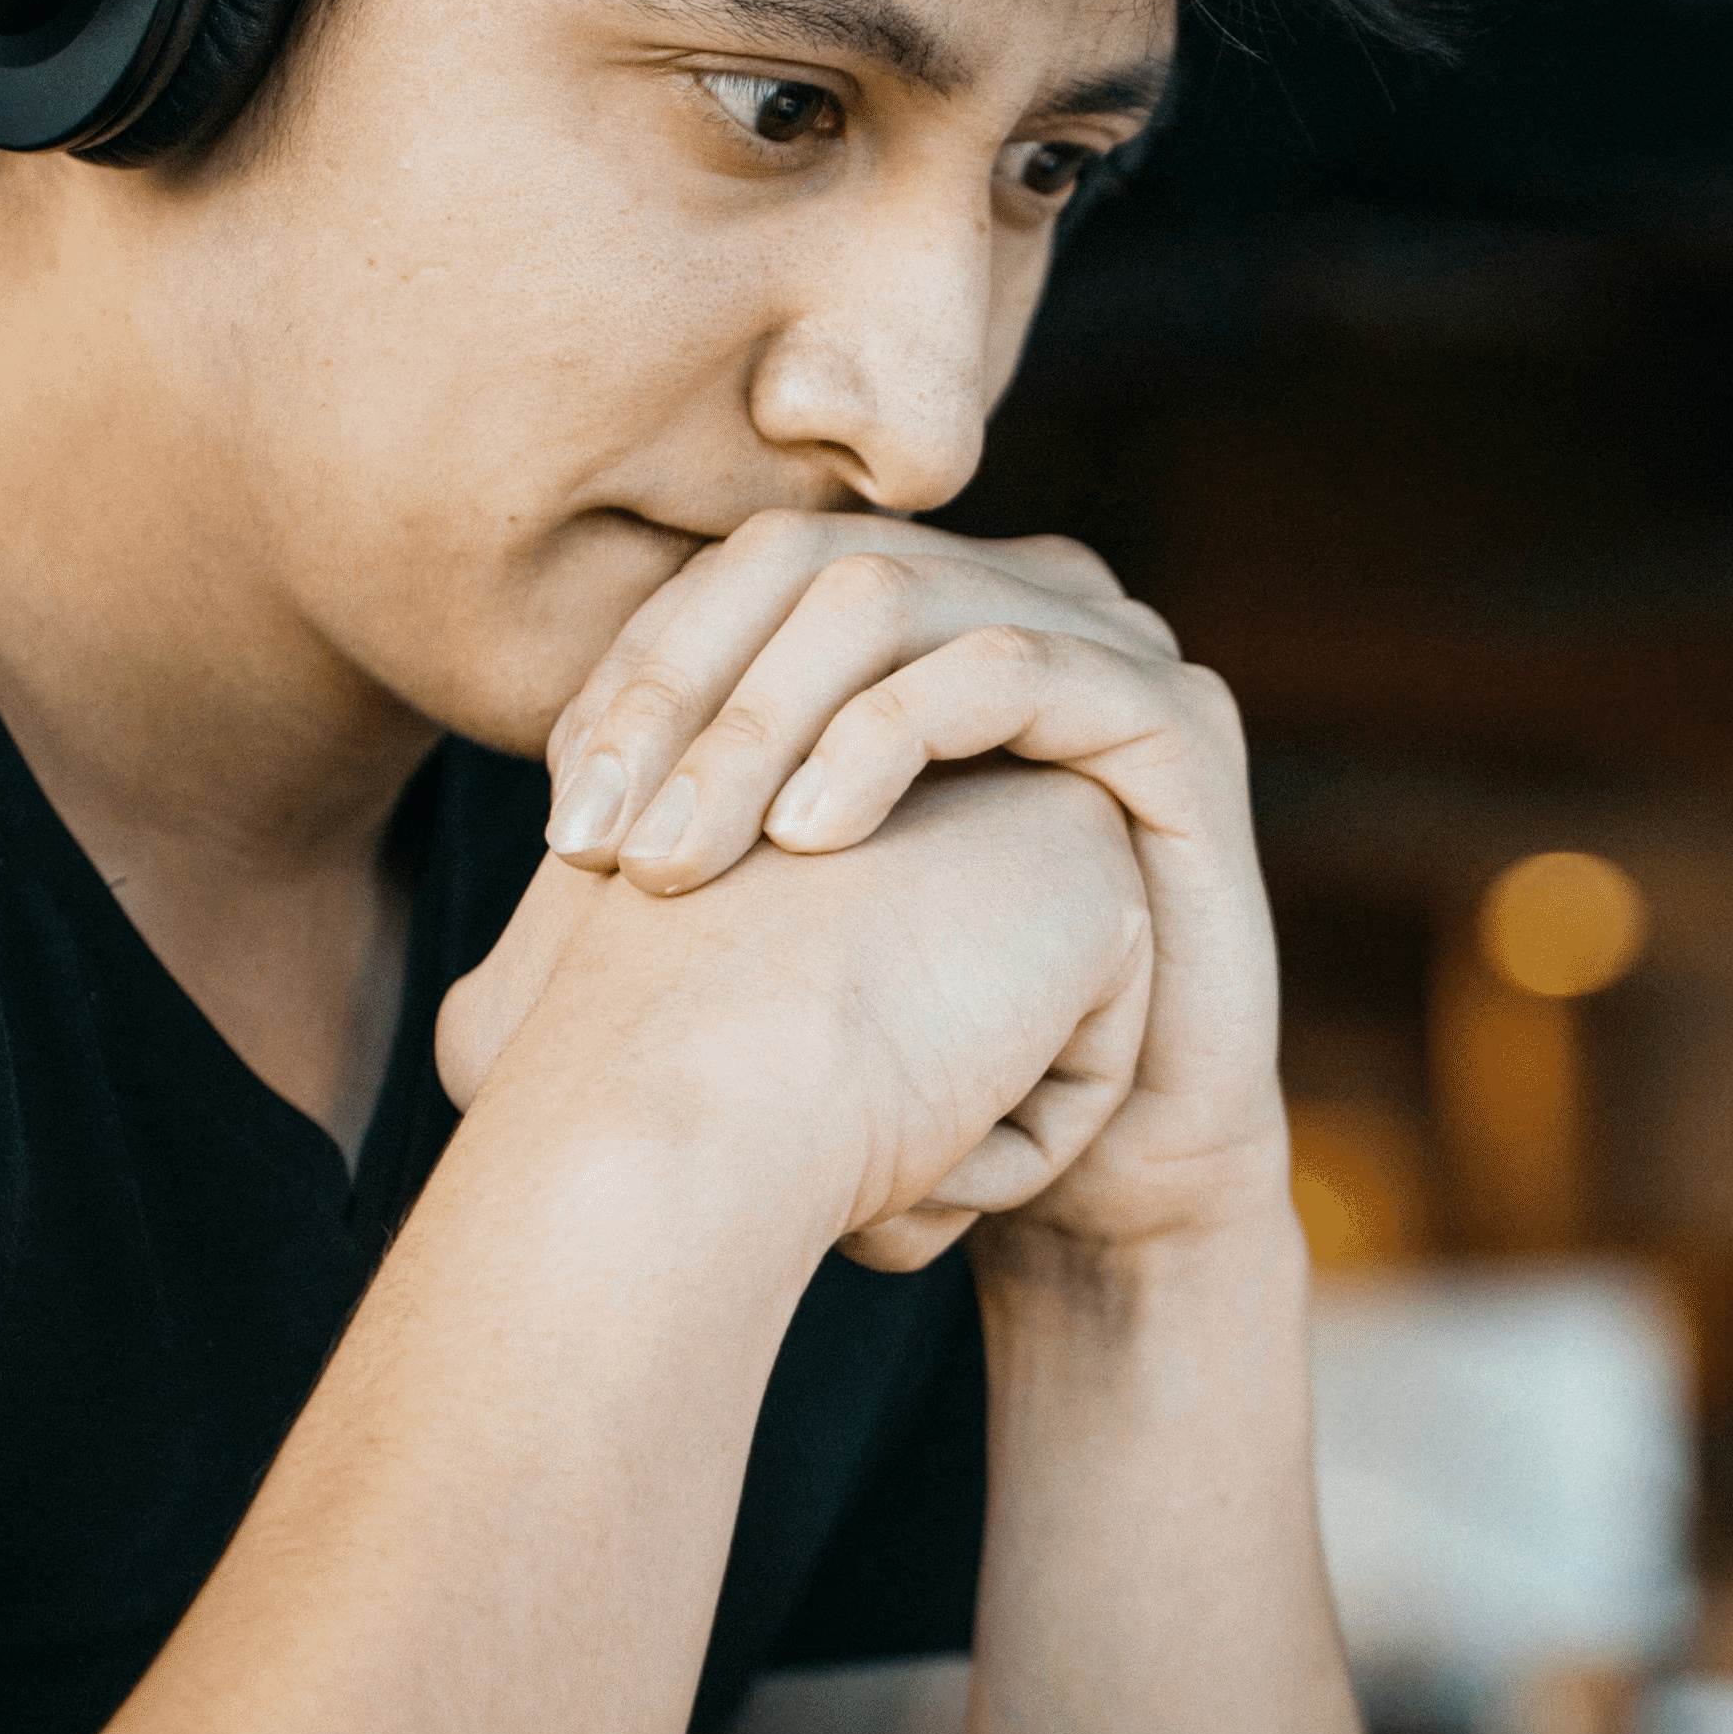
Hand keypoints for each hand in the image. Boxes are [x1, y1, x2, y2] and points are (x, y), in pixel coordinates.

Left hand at [537, 519, 1286, 1259]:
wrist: (1103, 1167)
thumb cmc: (932, 1052)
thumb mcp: (781, 923)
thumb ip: (695, 821)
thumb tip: (556, 785)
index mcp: (917, 619)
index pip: (737, 579)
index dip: (635, 677)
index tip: (562, 825)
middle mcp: (1011, 598)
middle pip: (801, 566)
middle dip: (679, 696)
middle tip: (598, 846)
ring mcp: (1104, 642)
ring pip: (889, 600)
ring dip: (758, 724)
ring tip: (679, 862)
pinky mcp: (1176, 716)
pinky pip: (1006, 670)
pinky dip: (885, 736)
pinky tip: (807, 841)